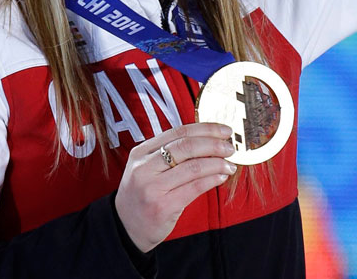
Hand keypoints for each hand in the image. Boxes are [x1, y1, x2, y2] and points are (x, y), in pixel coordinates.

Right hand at [114, 123, 236, 252]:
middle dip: (213, 144)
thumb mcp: (146, 168)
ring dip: (217, 163)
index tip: (224, 131)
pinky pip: (195, 187)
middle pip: (186, 147)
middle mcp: (144, 167)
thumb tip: (207, 142)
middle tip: (230, 147)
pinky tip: (221, 177)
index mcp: (141, 152)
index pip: (178, 132)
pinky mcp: (163, 206)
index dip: (205, 129)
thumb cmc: (142, 195)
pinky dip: (212, 179)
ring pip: (193, 167)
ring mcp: (152, 187)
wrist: (126, 227)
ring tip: (229, 164)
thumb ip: (169, 155)